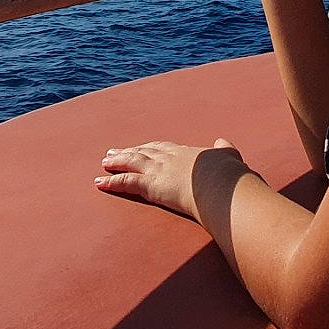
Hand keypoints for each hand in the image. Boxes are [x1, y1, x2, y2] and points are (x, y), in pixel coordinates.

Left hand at [95, 139, 250, 219]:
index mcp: (187, 153)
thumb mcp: (229, 157)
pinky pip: (127, 182)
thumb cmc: (229, 175)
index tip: (142, 147)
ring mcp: (160, 170)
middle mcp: (170, 158)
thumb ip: (224, 149)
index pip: (163, 148)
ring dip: (116, 162)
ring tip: (104, 162)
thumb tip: (222, 142)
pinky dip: (112, 182)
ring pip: (132, 163)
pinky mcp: (152, 185)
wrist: (224, 184)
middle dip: (128, 152)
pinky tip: (100, 183)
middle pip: (144, 152)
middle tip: (114, 152)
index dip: (150, 148)